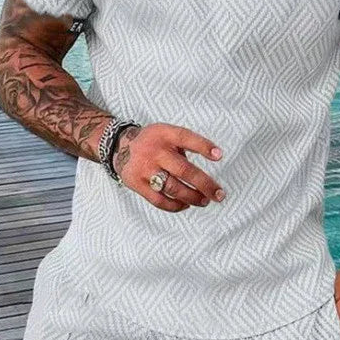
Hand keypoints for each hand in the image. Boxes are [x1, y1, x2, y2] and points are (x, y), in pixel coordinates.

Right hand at [111, 123, 225, 212]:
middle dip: (205, 184)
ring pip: (173, 188)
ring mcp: (145, 169)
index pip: (186, 138)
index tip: (219, 155)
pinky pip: (159, 200)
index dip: (203, 146)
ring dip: (193, 197)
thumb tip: (204, 170)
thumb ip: (183, 146)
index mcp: (164, 134)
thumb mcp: (166, 133)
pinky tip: (186, 205)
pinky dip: (175, 205)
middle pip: (184, 170)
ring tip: (205, 200)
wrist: (120, 146)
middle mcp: (155, 151)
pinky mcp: (137, 184)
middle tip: (219, 194)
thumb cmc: (152, 142)